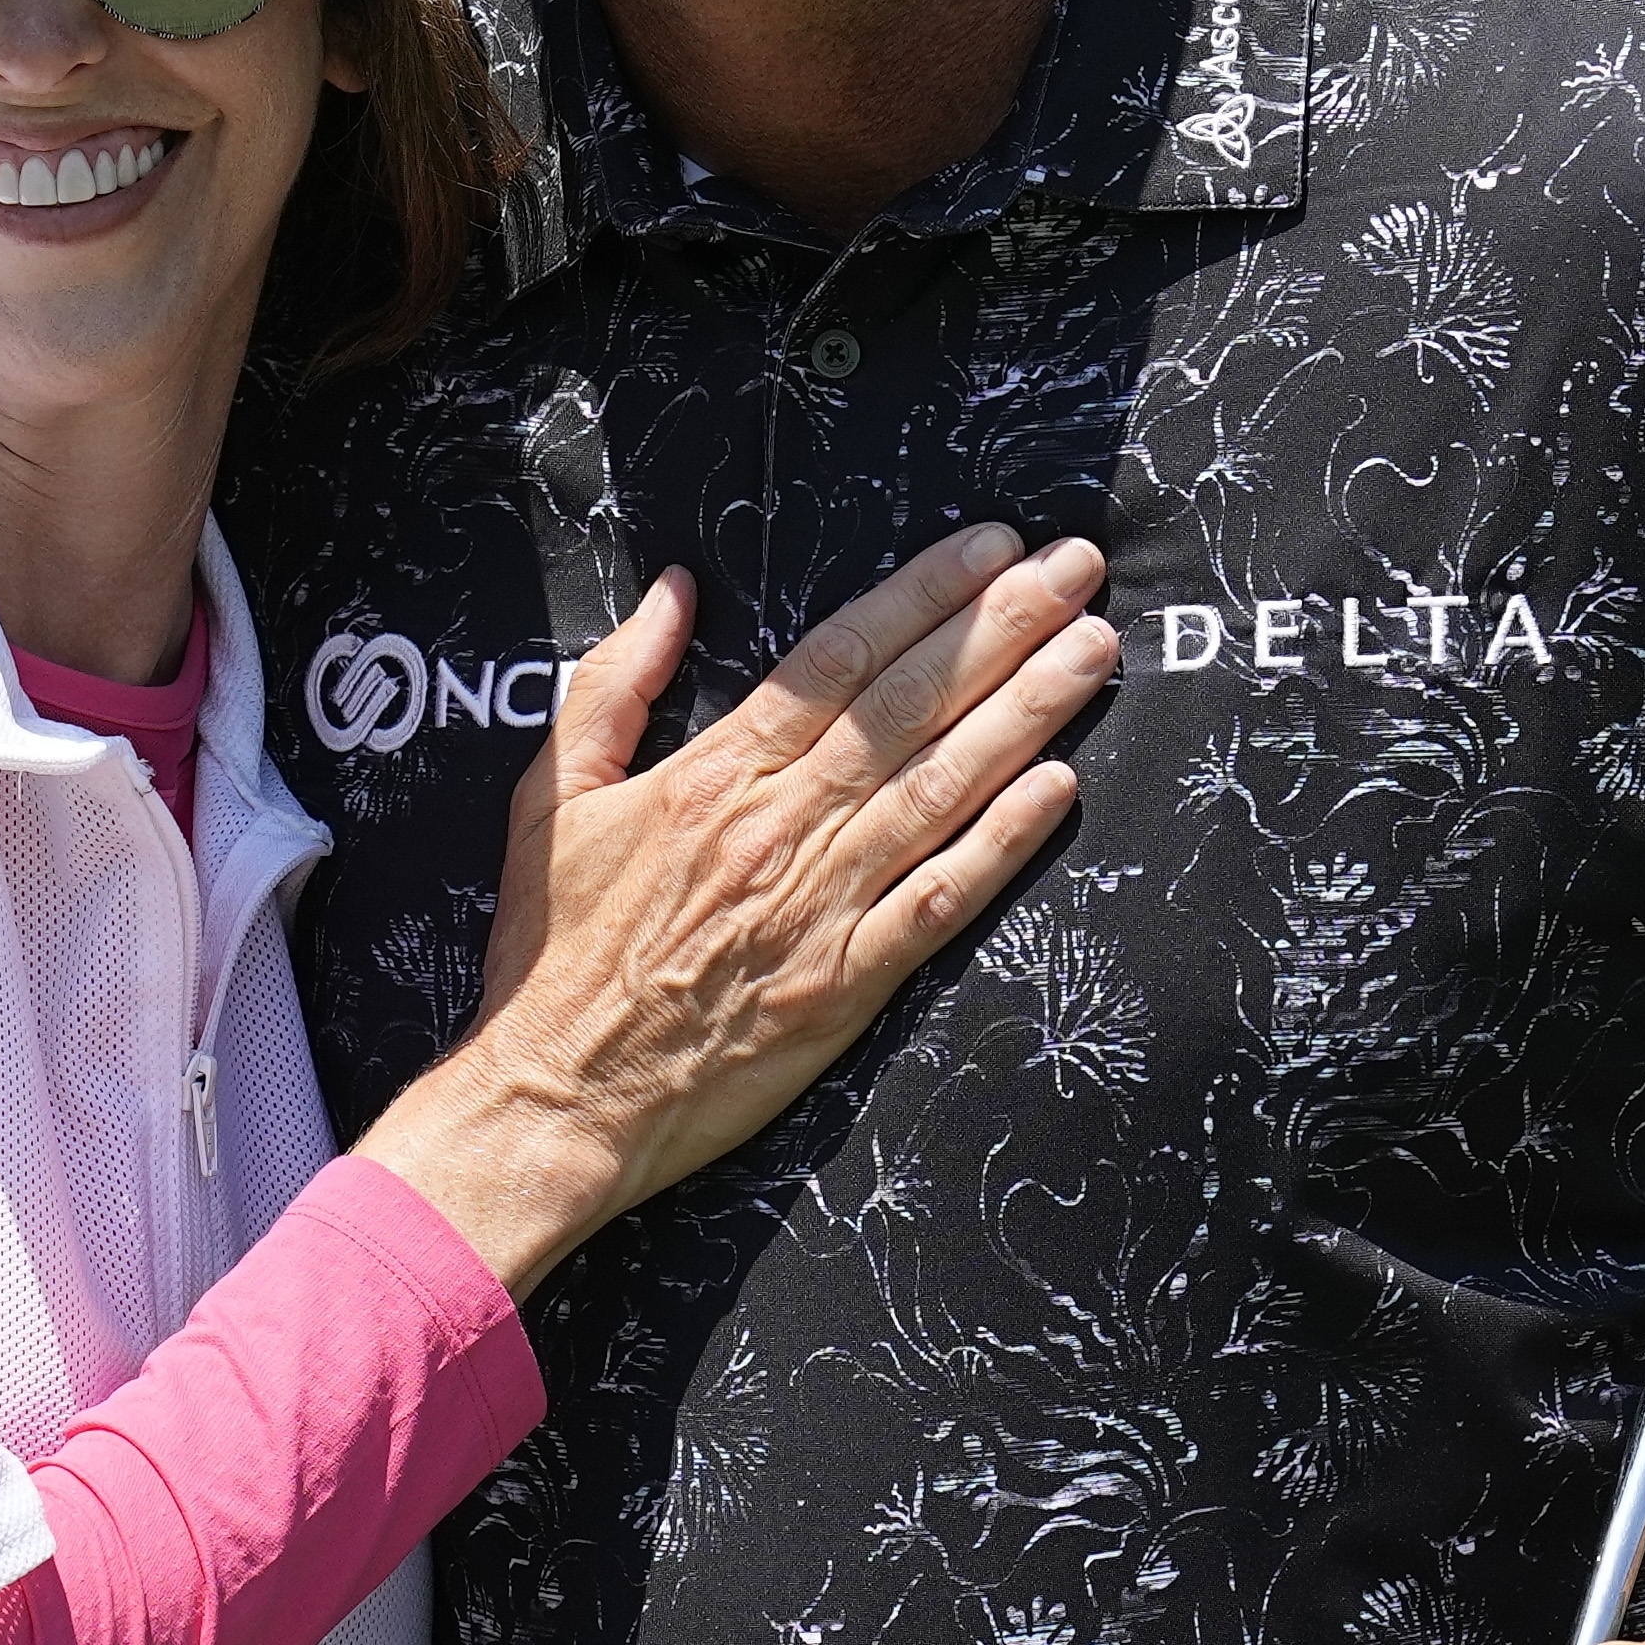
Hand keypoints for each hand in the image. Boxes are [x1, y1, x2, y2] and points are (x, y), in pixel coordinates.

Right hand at [357, 532, 1117, 1291]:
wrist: (555, 1097)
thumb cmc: (552, 952)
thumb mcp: (553, 797)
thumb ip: (615, 683)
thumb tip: (678, 590)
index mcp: (712, 775)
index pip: (838, 657)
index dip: (923, 594)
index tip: (992, 547)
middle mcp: (779, 828)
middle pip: (910, 704)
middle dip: (1004, 627)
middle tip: (1079, 568)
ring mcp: (821, 906)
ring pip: (942, 787)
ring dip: (1027, 712)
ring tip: (1092, 650)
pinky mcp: (846, 985)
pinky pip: (940, 901)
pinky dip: (1003, 843)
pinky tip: (1061, 787)